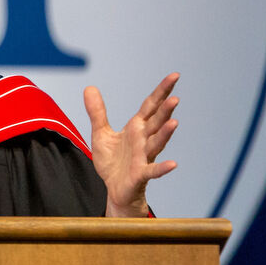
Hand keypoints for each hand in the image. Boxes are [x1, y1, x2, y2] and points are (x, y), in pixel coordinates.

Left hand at [84, 72, 178, 217]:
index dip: (161, 91)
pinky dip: (163, 167)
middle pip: (156, 121)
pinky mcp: (140, 173)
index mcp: (136, 128)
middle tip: (175, 97)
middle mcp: (143, 140)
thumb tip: (90, 87)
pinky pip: (153, 170)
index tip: (175, 76)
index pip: (151, 106)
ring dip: (165, 133)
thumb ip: (97, 112)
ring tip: (174, 121)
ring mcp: (144, 157)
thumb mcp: (100, 133)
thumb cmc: (113, 162)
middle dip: (165, 110)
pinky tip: (173, 164)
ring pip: (156, 142)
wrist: (114, 188)